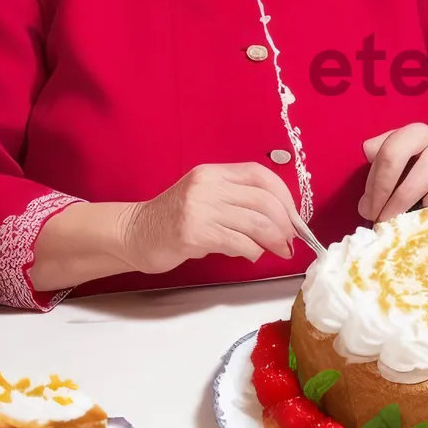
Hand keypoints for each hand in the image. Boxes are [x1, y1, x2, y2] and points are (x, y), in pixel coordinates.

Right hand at [119, 163, 299, 272]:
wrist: (133, 234)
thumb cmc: (175, 219)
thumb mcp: (207, 198)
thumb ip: (237, 201)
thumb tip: (279, 219)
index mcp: (215, 173)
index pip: (261, 176)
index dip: (284, 196)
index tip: (295, 216)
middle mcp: (209, 185)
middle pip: (263, 199)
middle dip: (285, 222)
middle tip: (291, 239)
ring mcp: (200, 208)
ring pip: (254, 221)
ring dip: (274, 238)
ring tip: (281, 250)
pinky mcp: (193, 233)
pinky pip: (237, 241)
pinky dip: (252, 249)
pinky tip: (254, 255)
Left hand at [360, 124, 427, 220]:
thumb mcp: (409, 165)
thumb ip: (385, 163)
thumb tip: (366, 165)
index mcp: (415, 133)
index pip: (385, 150)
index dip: (373, 182)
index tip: (367, 208)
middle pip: (394, 156)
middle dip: (380, 191)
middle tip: (377, 217)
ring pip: (416, 181)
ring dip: (400, 207)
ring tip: (394, 225)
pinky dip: (426, 212)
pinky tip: (422, 220)